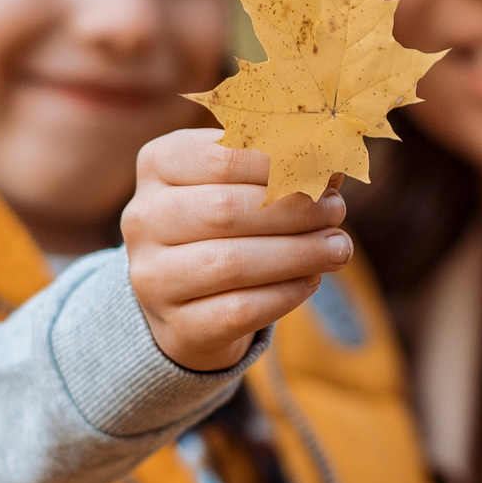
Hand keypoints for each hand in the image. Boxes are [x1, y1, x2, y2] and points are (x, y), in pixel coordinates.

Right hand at [122, 129, 351, 371]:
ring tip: (338, 248)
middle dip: (294, 210)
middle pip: (225, 210)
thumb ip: (278, 170)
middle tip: (336, 211)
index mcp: (158, 165)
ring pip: (231, 263)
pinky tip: (312, 279)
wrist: (185, 300)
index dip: (279, 164)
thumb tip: (334, 170)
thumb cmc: (222, 226)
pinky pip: (239, 310)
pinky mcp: (177, 326)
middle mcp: (143, 219)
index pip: (221, 157)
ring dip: (298, 253)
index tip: (325, 171)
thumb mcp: (238, 183)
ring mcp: (152, 277)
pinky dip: (285, 293)